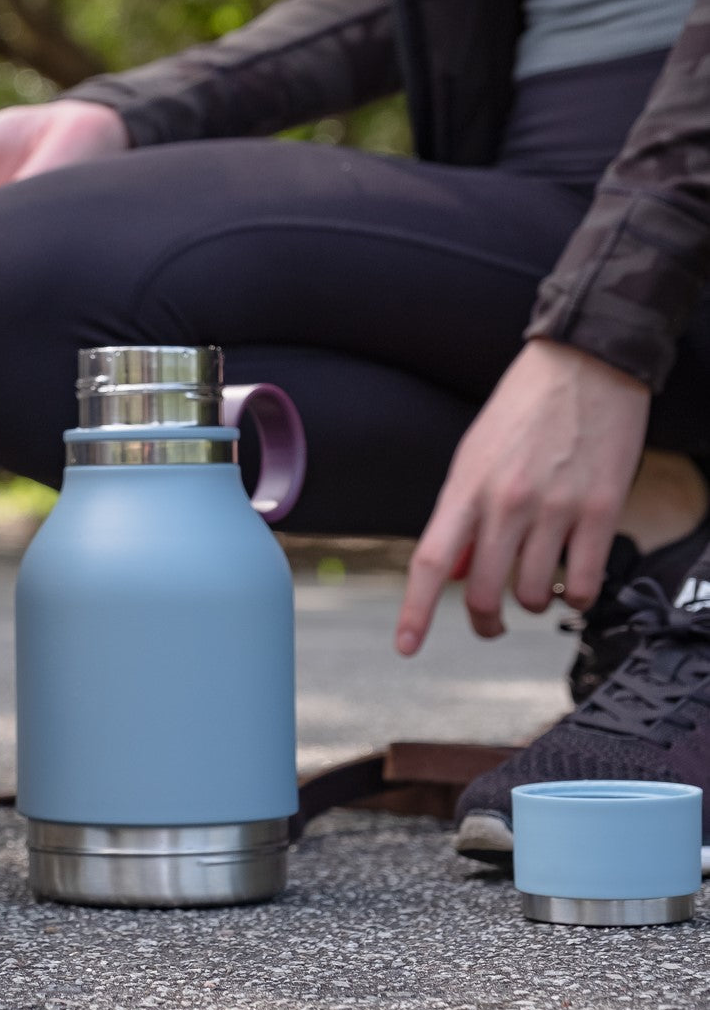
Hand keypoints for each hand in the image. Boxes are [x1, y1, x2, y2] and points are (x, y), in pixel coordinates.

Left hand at [396, 339, 650, 654]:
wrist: (585, 364)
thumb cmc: (523, 409)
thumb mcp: (473, 456)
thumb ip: (461, 514)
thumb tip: (454, 571)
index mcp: (465, 488)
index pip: (431, 562)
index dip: (416, 611)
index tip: (406, 645)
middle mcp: (506, 503)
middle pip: (483, 592)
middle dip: (484, 620)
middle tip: (489, 623)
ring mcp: (555, 508)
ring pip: (534, 594)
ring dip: (532, 602)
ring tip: (536, 583)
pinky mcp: (602, 510)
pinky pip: (584, 582)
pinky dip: (576, 594)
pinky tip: (572, 580)